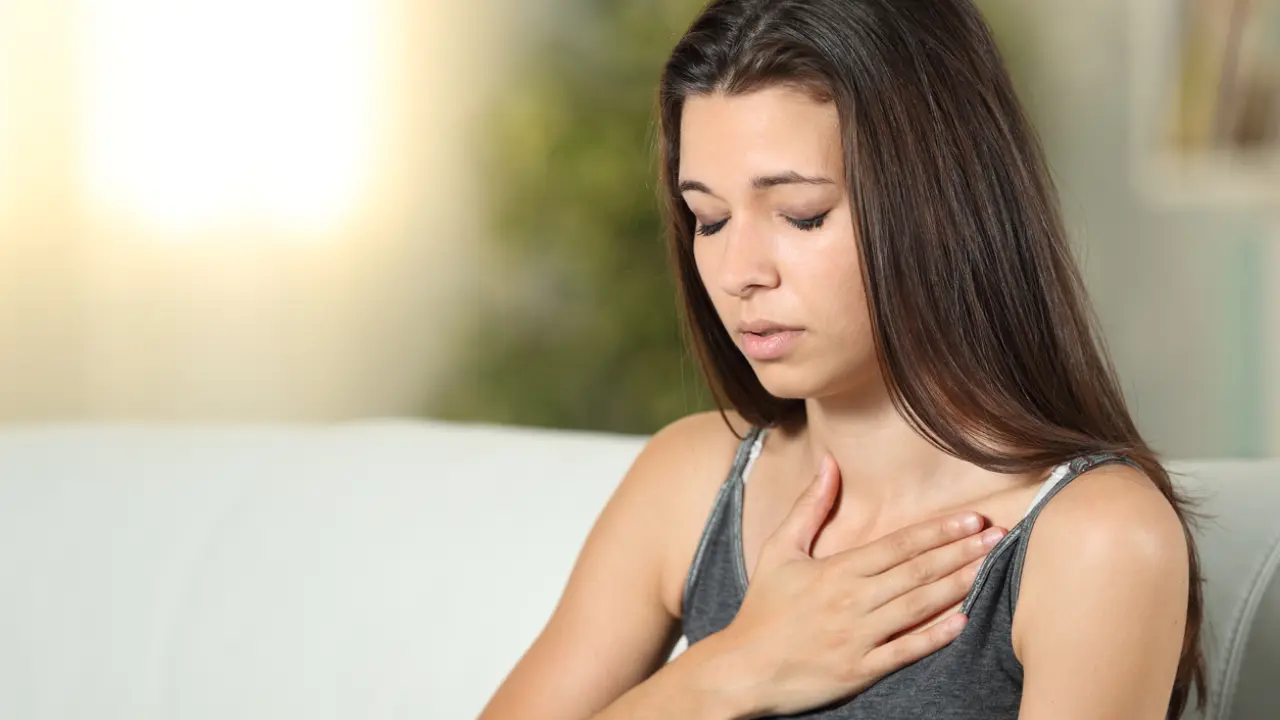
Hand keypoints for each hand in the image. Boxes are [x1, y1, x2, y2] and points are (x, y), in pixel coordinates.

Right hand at [716, 455, 1005, 716]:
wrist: (742, 668)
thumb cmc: (762, 608)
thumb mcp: (779, 550)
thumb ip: (809, 508)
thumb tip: (829, 463)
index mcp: (836, 571)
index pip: (898, 545)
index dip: (938, 531)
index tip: (971, 518)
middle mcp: (851, 601)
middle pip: (916, 572)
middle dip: (960, 552)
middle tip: (997, 536)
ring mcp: (857, 637)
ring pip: (917, 608)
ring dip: (956, 586)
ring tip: (988, 568)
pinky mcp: (859, 671)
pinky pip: (904, 652)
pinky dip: (934, 637)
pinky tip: (962, 621)